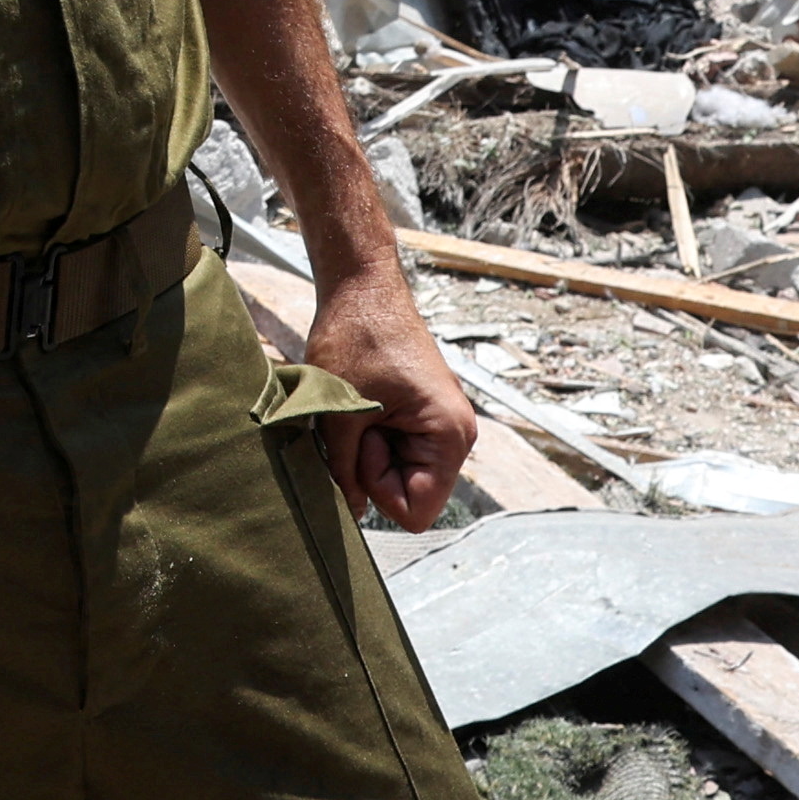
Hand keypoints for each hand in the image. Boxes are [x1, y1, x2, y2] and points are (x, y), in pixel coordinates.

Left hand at [298, 263, 478, 532]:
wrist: (363, 288)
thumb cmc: (357, 338)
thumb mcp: (341, 413)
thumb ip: (344, 471)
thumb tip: (352, 512)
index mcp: (449, 437)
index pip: (416, 512)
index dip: (378, 489)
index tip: (365, 441)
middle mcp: (457, 436)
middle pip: (409, 494)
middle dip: (373, 468)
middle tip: (360, 419)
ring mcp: (442, 425)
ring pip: (400, 472)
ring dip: (370, 452)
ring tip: (361, 408)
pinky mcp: (425, 415)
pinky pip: (398, 451)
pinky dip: (374, 437)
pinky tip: (366, 406)